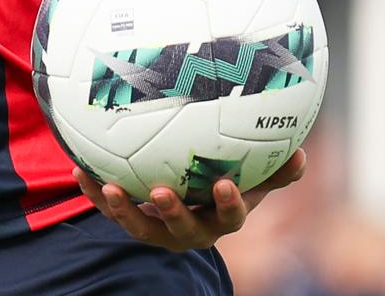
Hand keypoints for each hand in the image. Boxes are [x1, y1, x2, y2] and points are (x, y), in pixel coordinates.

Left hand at [74, 149, 306, 251]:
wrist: (194, 203)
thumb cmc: (228, 182)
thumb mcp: (255, 179)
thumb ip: (275, 170)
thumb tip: (303, 154)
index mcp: (222, 218)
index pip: (230, 217)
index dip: (228, 204)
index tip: (224, 184)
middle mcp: (191, 230)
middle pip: (181, 230)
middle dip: (172, 214)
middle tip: (161, 192)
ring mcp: (159, 229)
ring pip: (140, 227)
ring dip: (124, 209)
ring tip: (112, 186)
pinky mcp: (132, 219)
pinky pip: (112, 210)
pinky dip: (96, 192)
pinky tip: (81, 169)